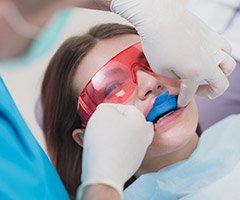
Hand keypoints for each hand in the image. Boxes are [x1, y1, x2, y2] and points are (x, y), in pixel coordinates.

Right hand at [77, 103, 153, 197]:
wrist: (105, 171)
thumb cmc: (105, 139)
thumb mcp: (103, 112)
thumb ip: (107, 108)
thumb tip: (107, 111)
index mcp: (140, 121)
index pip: (125, 108)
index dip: (109, 108)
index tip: (99, 112)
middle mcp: (144, 136)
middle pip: (129, 124)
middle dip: (114, 122)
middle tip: (101, 124)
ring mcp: (138, 152)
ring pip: (125, 138)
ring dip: (112, 135)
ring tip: (98, 137)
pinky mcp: (130, 165)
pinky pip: (121, 151)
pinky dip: (112, 148)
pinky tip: (101, 149)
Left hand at [111, 0, 235, 106]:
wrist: (159, 16)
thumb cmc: (156, 43)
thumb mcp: (160, 69)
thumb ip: (174, 78)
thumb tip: (181, 78)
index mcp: (195, 73)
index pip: (190, 93)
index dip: (183, 100)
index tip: (179, 103)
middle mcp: (209, 61)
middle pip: (221, 85)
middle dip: (209, 93)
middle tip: (197, 92)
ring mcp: (214, 47)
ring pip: (229, 66)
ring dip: (219, 75)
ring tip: (206, 75)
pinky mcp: (212, 35)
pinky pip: (225, 49)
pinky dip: (221, 57)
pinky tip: (209, 57)